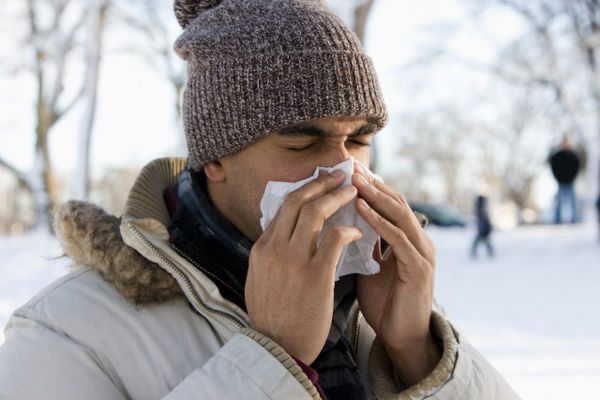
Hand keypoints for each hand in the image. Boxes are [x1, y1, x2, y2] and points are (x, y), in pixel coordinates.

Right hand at [245, 170, 362, 364]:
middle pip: (297, 201)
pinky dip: (349, 229)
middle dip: (320, 182)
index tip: (319, 183)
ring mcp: (294, 260)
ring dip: (336, 196)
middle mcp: (274, 248)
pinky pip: (336, 238)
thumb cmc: (272, 318)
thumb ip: (269, 255)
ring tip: (353, 190)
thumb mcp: (259, 280)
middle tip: (339, 174)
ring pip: (315, 212)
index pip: (281, 209)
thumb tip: (279, 235)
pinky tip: (358, 231)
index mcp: (261, 249)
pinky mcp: (316, 274)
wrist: (276, 349)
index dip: (304, 191)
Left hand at [352, 165, 439, 385]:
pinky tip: (361, 209)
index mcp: (405, 239)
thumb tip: (336, 222)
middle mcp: (417, 240)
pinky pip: (398, 239)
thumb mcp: (368, 267)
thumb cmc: (384, 303)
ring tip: (355, 181)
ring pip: (399, 214)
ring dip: (375, 195)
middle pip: (395, 202)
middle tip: (350, 166)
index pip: (387, 203)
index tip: (346, 170)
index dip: (368, 186)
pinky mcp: (420, 269)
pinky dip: (379, 222)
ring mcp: (422, 253)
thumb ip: (360, 244)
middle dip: (371, 183)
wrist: (401, 338)